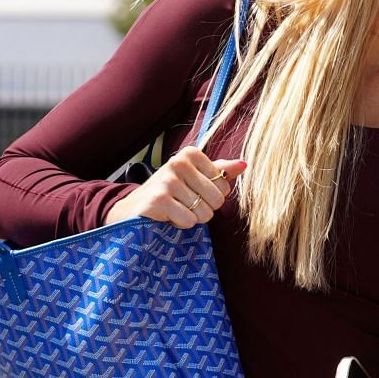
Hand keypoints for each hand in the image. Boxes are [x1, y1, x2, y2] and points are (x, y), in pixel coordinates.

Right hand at [105, 146, 246, 227]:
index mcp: (191, 154)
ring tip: (174, 209)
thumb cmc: (170, 193)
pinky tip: (167, 216)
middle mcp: (178, 162)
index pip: (224, 185)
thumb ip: (220, 171)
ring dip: (191, 217)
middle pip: (217, 199)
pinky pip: (189, 221)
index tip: (193, 192)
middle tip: (184, 203)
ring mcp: (167, 181)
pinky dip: (180, 224)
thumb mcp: (195, 178)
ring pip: (204, 213)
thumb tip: (244, 164)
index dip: (212, 196)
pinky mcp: (158, 200)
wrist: (134, 208)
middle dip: (203, 208)